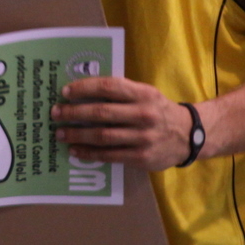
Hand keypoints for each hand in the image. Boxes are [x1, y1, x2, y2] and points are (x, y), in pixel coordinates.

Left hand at [52, 77, 194, 170]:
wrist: (188, 135)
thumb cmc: (158, 111)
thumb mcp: (146, 94)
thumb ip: (121, 92)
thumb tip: (82, 91)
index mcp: (143, 94)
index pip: (108, 87)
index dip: (84, 88)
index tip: (65, 92)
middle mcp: (143, 114)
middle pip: (101, 113)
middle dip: (73, 113)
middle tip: (55, 113)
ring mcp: (143, 137)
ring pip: (102, 136)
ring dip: (77, 135)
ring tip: (60, 134)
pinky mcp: (141, 157)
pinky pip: (109, 155)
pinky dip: (89, 153)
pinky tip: (75, 150)